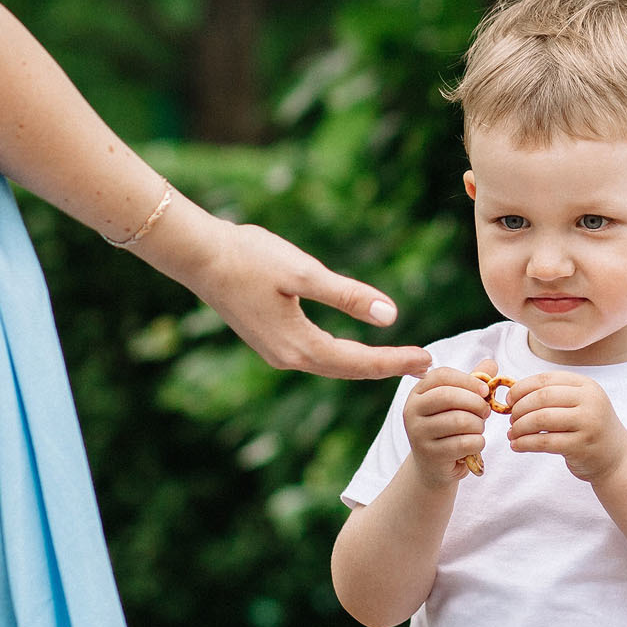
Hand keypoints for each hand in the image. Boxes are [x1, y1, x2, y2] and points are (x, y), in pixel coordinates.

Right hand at [168, 211, 430, 379]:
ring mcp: (277, 352)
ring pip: (332, 365)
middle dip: (386, 367)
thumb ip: (347, 295)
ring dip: (366, 364)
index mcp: (299, 345)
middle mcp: (288, 357)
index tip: (426, 359)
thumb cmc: (250, 257)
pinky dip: (344, 356)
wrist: (200, 256)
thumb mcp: (304, 273)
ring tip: (398, 360)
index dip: (395, 361)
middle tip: (424, 364)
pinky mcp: (270, 339)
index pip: (359, 361)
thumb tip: (390, 315)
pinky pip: (317, 356)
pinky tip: (356, 350)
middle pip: (348, 370)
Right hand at [404, 361, 496, 485]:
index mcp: (418, 392)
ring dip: (479, 425)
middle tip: (486, 412)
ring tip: (478, 428)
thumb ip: (473, 382)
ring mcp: (418, 433)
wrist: (434, 466)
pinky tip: (475, 443)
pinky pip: (464, 443)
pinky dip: (478, 442)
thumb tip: (491, 363)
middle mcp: (412, 410)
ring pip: (459, 421)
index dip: (468, 380)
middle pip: (448, 396)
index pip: (442, 375)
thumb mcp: (459, 403)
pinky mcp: (430, 454)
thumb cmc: (449, 429)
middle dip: (476, 403)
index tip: (485, 390)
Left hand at [504, 372, 626, 484]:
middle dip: (519, 408)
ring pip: (541, 419)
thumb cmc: (589, 429)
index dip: (522, 388)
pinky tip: (517, 446)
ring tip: (512, 433)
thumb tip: (513, 393)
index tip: (509, 400)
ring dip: (520, 426)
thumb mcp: (579, 404)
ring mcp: (588, 423)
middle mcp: (590, 401)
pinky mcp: (581, 446)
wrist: (617, 458)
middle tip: (511, 419)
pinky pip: (544, 442)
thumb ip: (553, 396)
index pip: (546, 379)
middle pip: (542, 397)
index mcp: (586, 386)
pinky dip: (525, 443)